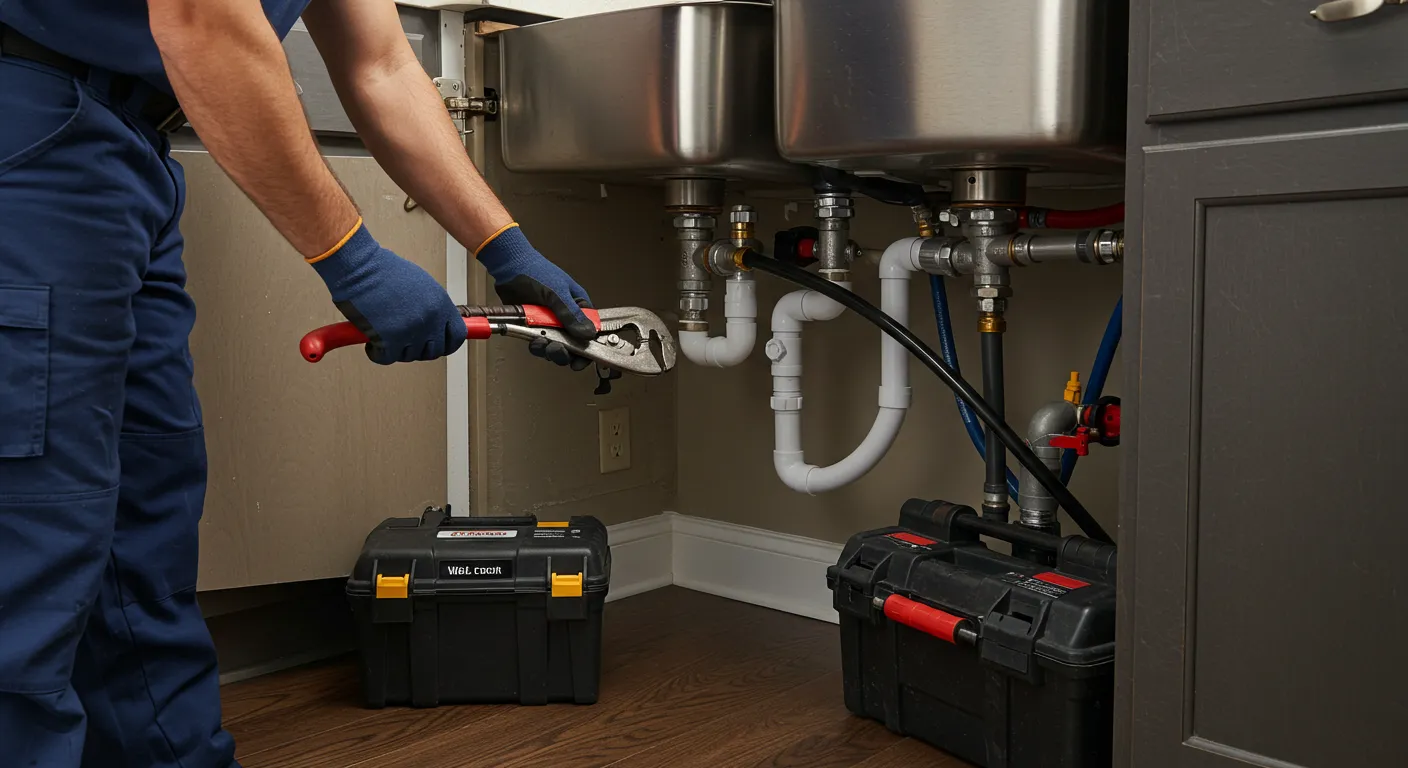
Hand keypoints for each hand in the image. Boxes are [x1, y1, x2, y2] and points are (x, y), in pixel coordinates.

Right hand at [309, 220, 467, 363]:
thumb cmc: (384, 271)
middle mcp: (430, 319)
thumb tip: (436, 324)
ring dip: (396, 350)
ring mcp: (412, 331)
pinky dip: (376, 353)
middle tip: (405, 341)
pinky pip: (386, 358)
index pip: (456, 336)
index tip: (438, 345)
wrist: (360, 268)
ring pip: (409, 356)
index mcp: (440, 304)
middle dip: (418, 349)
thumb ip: (432, 306)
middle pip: (433, 351)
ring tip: (385, 335)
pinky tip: (372, 343)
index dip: (446, 344)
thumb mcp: (421, 285)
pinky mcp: (390, 339)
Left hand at [476, 224, 594, 369]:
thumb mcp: (557, 294)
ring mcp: (550, 323)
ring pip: (556, 346)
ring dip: (550, 350)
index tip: (582, 358)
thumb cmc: (536, 271)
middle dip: (567, 351)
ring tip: (543, 344)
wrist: (509, 267)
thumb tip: (588, 333)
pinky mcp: (534, 326)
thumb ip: (571, 315)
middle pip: (574, 344)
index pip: (591, 331)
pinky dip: (537, 345)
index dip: (589, 347)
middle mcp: (567, 316)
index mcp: (579, 306)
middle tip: (559, 351)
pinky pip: (540, 343)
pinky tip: (533, 340)